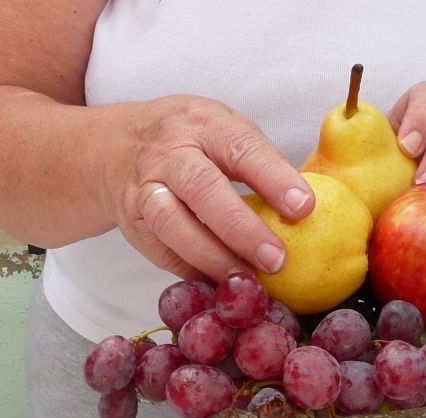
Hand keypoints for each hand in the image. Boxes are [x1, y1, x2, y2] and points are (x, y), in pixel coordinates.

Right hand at [103, 95, 314, 281]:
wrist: (118, 148)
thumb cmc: (194, 143)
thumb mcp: (226, 131)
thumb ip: (262, 163)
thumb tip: (307, 210)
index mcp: (205, 124)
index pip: (242, 148)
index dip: (273, 179)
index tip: (304, 208)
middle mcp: (170, 153)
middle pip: (202, 189)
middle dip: (242, 229)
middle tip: (276, 261)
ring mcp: (145, 188)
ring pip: (173, 224)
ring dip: (212, 257)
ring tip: (246, 281)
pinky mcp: (133, 223)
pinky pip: (162, 252)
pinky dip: (192, 271)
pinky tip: (219, 284)